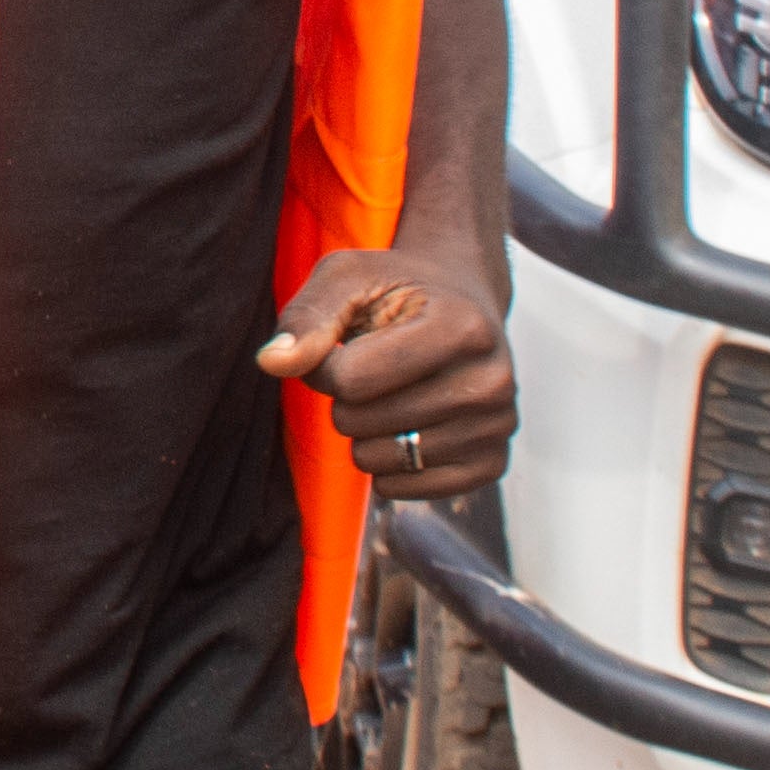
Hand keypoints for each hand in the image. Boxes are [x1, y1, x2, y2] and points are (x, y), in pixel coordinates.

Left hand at [259, 248, 515, 500]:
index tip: (344, 344)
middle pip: (360, 422)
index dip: (325, 366)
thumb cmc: (397, 291)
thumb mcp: (347, 279)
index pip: (351, 379)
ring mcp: (497, 428)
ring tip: (392, 392)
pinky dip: (387, 465)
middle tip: (372, 368)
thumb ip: (307, 317)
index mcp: (462, 327)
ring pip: (378, 461)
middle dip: (345, 398)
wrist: (463, 304)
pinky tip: (407, 423)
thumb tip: (272, 362)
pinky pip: (402, 490)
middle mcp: (491, 382)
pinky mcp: (491, 465)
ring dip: (364, 432)